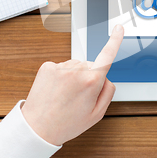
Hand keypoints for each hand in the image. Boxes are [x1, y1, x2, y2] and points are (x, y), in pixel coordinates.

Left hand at [21, 25, 123, 145]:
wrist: (37, 129)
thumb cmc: (67, 123)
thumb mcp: (97, 114)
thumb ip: (108, 92)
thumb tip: (105, 77)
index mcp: (92, 81)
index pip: (108, 55)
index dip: (115, 40)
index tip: (119, 28)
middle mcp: (77, 70)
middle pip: (90, 66)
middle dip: (88, 78)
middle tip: (78, 98)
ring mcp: (61, 67)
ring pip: (75, 66)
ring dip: (73, 77)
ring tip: (65, 96)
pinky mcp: (47, 67)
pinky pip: (61, 67)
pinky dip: (60, 77)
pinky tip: (56, 91)